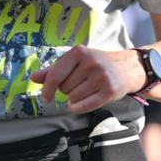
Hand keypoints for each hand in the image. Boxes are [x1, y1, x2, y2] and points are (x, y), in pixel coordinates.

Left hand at [30, 46, 146, 113]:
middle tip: (79, 84)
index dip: (47, 88)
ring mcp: (100, 77)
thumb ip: (54, 70)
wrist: (127, 68)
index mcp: (79, 52)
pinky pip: (84, 106)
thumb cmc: (97, 64)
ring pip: (73, 98)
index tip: (46, 97)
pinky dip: (78, 108)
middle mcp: (90, 63)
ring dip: (75, 98)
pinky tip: (79, 104)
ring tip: (85, 90)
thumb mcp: (76, 61)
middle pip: (64, 88)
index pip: (55, 74)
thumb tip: (33, 78)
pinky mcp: (109, 91)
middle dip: (67, 90)